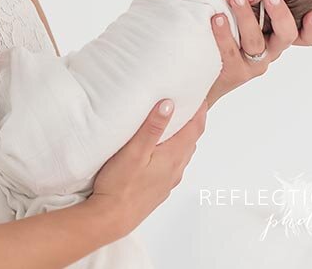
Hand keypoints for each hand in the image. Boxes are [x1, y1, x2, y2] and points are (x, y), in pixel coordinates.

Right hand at [87, 98, 207, 238]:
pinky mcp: (158, 188)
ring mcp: (168, 180)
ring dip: (182, 136)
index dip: (200, 109)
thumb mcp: (134, 152)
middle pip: (191, 139)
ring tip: (172, 121)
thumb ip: (151, 128)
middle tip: (186, 102)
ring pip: (182, 153)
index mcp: (173, 157)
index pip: (195, 128)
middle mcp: (175, 169)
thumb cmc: (120, 185)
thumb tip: (169, 104)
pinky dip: (172, 150)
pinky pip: (172, 164)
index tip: (199, 93)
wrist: (111, 218)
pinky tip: (158, 149)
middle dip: (192, 120)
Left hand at [206, 0, 311, 107]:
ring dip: (247, 17)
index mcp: (275, 37)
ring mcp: (252, 63)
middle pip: (286, 35)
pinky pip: (231, 52)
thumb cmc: (219, 32)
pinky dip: (225, 34)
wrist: (201, 73)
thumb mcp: (235, 9)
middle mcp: (269, 51)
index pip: (303, 36)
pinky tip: (217, 17)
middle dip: (280, 13)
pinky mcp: (234, 72)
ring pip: (256, 42)